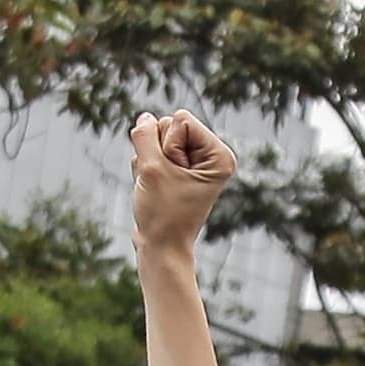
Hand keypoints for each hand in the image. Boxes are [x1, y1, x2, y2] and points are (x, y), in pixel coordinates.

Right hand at [129, 109, 235, 256]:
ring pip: (156, 138)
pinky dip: (145, 169)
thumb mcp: (151, 168)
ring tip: (159, 188)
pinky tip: (152, 189)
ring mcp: (193, 163)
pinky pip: (151, 152)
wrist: (159, 249)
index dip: (168, 147)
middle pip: (169, 125)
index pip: (181, 120)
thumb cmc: (162, 214)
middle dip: (158, 153)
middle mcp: (210, 156)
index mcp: (219, 155)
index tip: (174, 177)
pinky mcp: (177, 171)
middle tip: (166, 184)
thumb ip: (145, 135)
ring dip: (149, 162)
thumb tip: (145, 117)